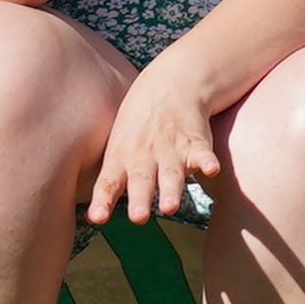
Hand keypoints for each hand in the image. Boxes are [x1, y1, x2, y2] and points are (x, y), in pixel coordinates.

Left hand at [88, 58, 222, 224]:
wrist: (170, 85)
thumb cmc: (137, 126)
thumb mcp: (116, 147)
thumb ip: (109, 182)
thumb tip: (92, 219)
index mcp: (121, 158)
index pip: (109, 183)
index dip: (103, 200)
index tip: (97, 218)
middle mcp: (145, 156)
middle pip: (141, 180)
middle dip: (140, 199)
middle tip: (138, 217)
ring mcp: (171, 150)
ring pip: (171, 173)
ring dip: (171, 190)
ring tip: (170, 207)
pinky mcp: (196, 143)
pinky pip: (203, 154)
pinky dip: (208, 162)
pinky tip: (212, 170)